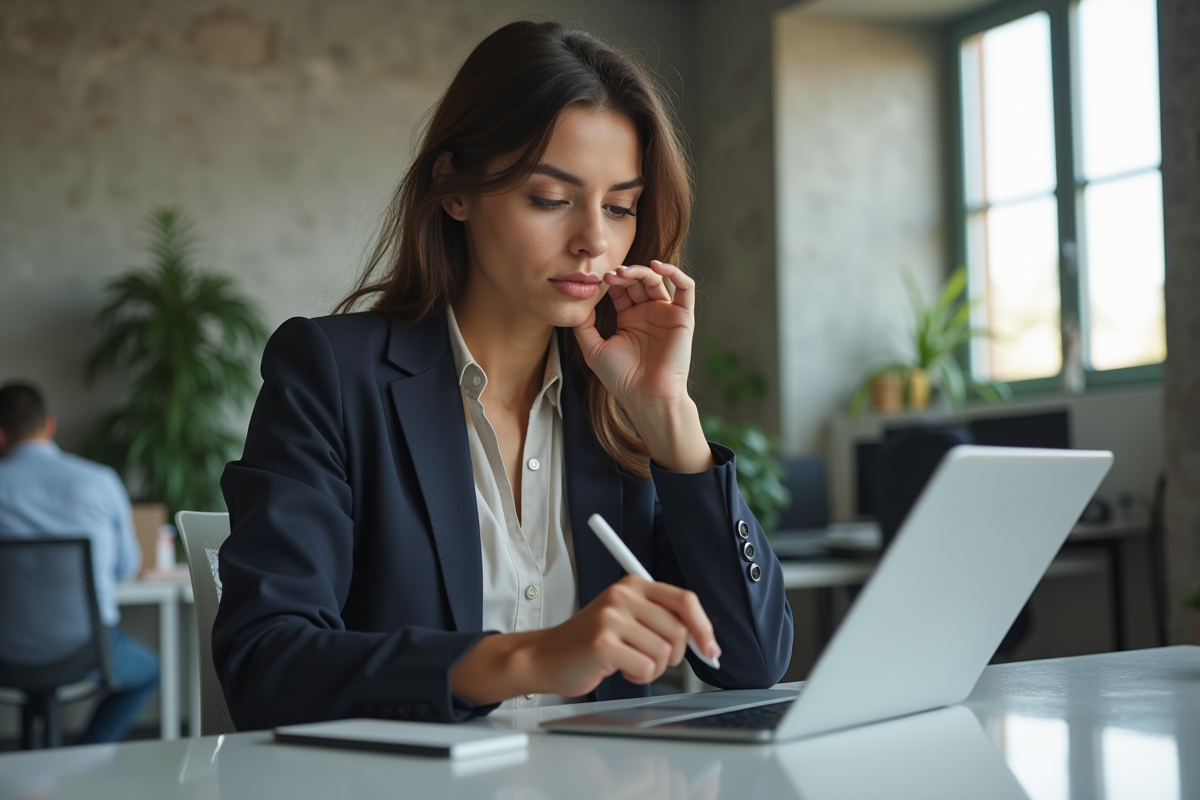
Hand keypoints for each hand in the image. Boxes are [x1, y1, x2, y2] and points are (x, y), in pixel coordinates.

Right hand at [530, 575, 718, 697]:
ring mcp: (612, 617)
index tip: (710, 649)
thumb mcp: (626, 618)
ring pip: (664, 653)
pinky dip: (637, 676)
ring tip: (627, 662)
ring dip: (651, 668)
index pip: (685, 600)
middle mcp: (623, 595)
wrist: (545, 656)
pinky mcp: (603, 642)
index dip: (704, 627)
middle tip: (649, 659)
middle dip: (673, 655)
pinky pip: (645, 667)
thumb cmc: (589, 642)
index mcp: (633, 584)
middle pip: (679, 631)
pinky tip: (618, 668)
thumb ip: (661, 620)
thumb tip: (704, 641)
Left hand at [573, 261, 695, 416]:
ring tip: (625, 273)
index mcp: (630, 319)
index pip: (621, 289)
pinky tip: (656, 267)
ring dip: (641, 271)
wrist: (647, 396)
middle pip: (637, 281)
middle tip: (610, 275)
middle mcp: (649, 313)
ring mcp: (666, 314)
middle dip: (624, 274)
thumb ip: (584, 325)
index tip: (599, 279)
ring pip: (657, 280)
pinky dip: (674, 272)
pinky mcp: (683, 317)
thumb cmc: (621, 378)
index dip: (611, 280)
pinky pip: (686, 288)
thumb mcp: (593, 349)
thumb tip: (581, 300)